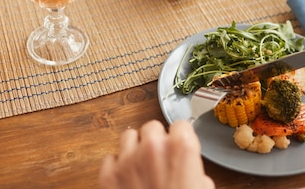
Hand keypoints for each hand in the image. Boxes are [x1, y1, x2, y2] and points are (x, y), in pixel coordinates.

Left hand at [99, 120, 214, 188]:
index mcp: (181, 147)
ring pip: (128, 137)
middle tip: (159, 159)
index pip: (180, 125)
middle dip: (155, 141)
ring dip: (134, 148)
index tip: (179, 145)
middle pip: (152, 127)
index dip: (180, 138)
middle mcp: (153, 147)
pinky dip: (116, 167)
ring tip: (140, 166)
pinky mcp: (108, 175)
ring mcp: (128, 159)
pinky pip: (109, 158)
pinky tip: (125, 179)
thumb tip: (193, 175)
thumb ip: (196, 174)